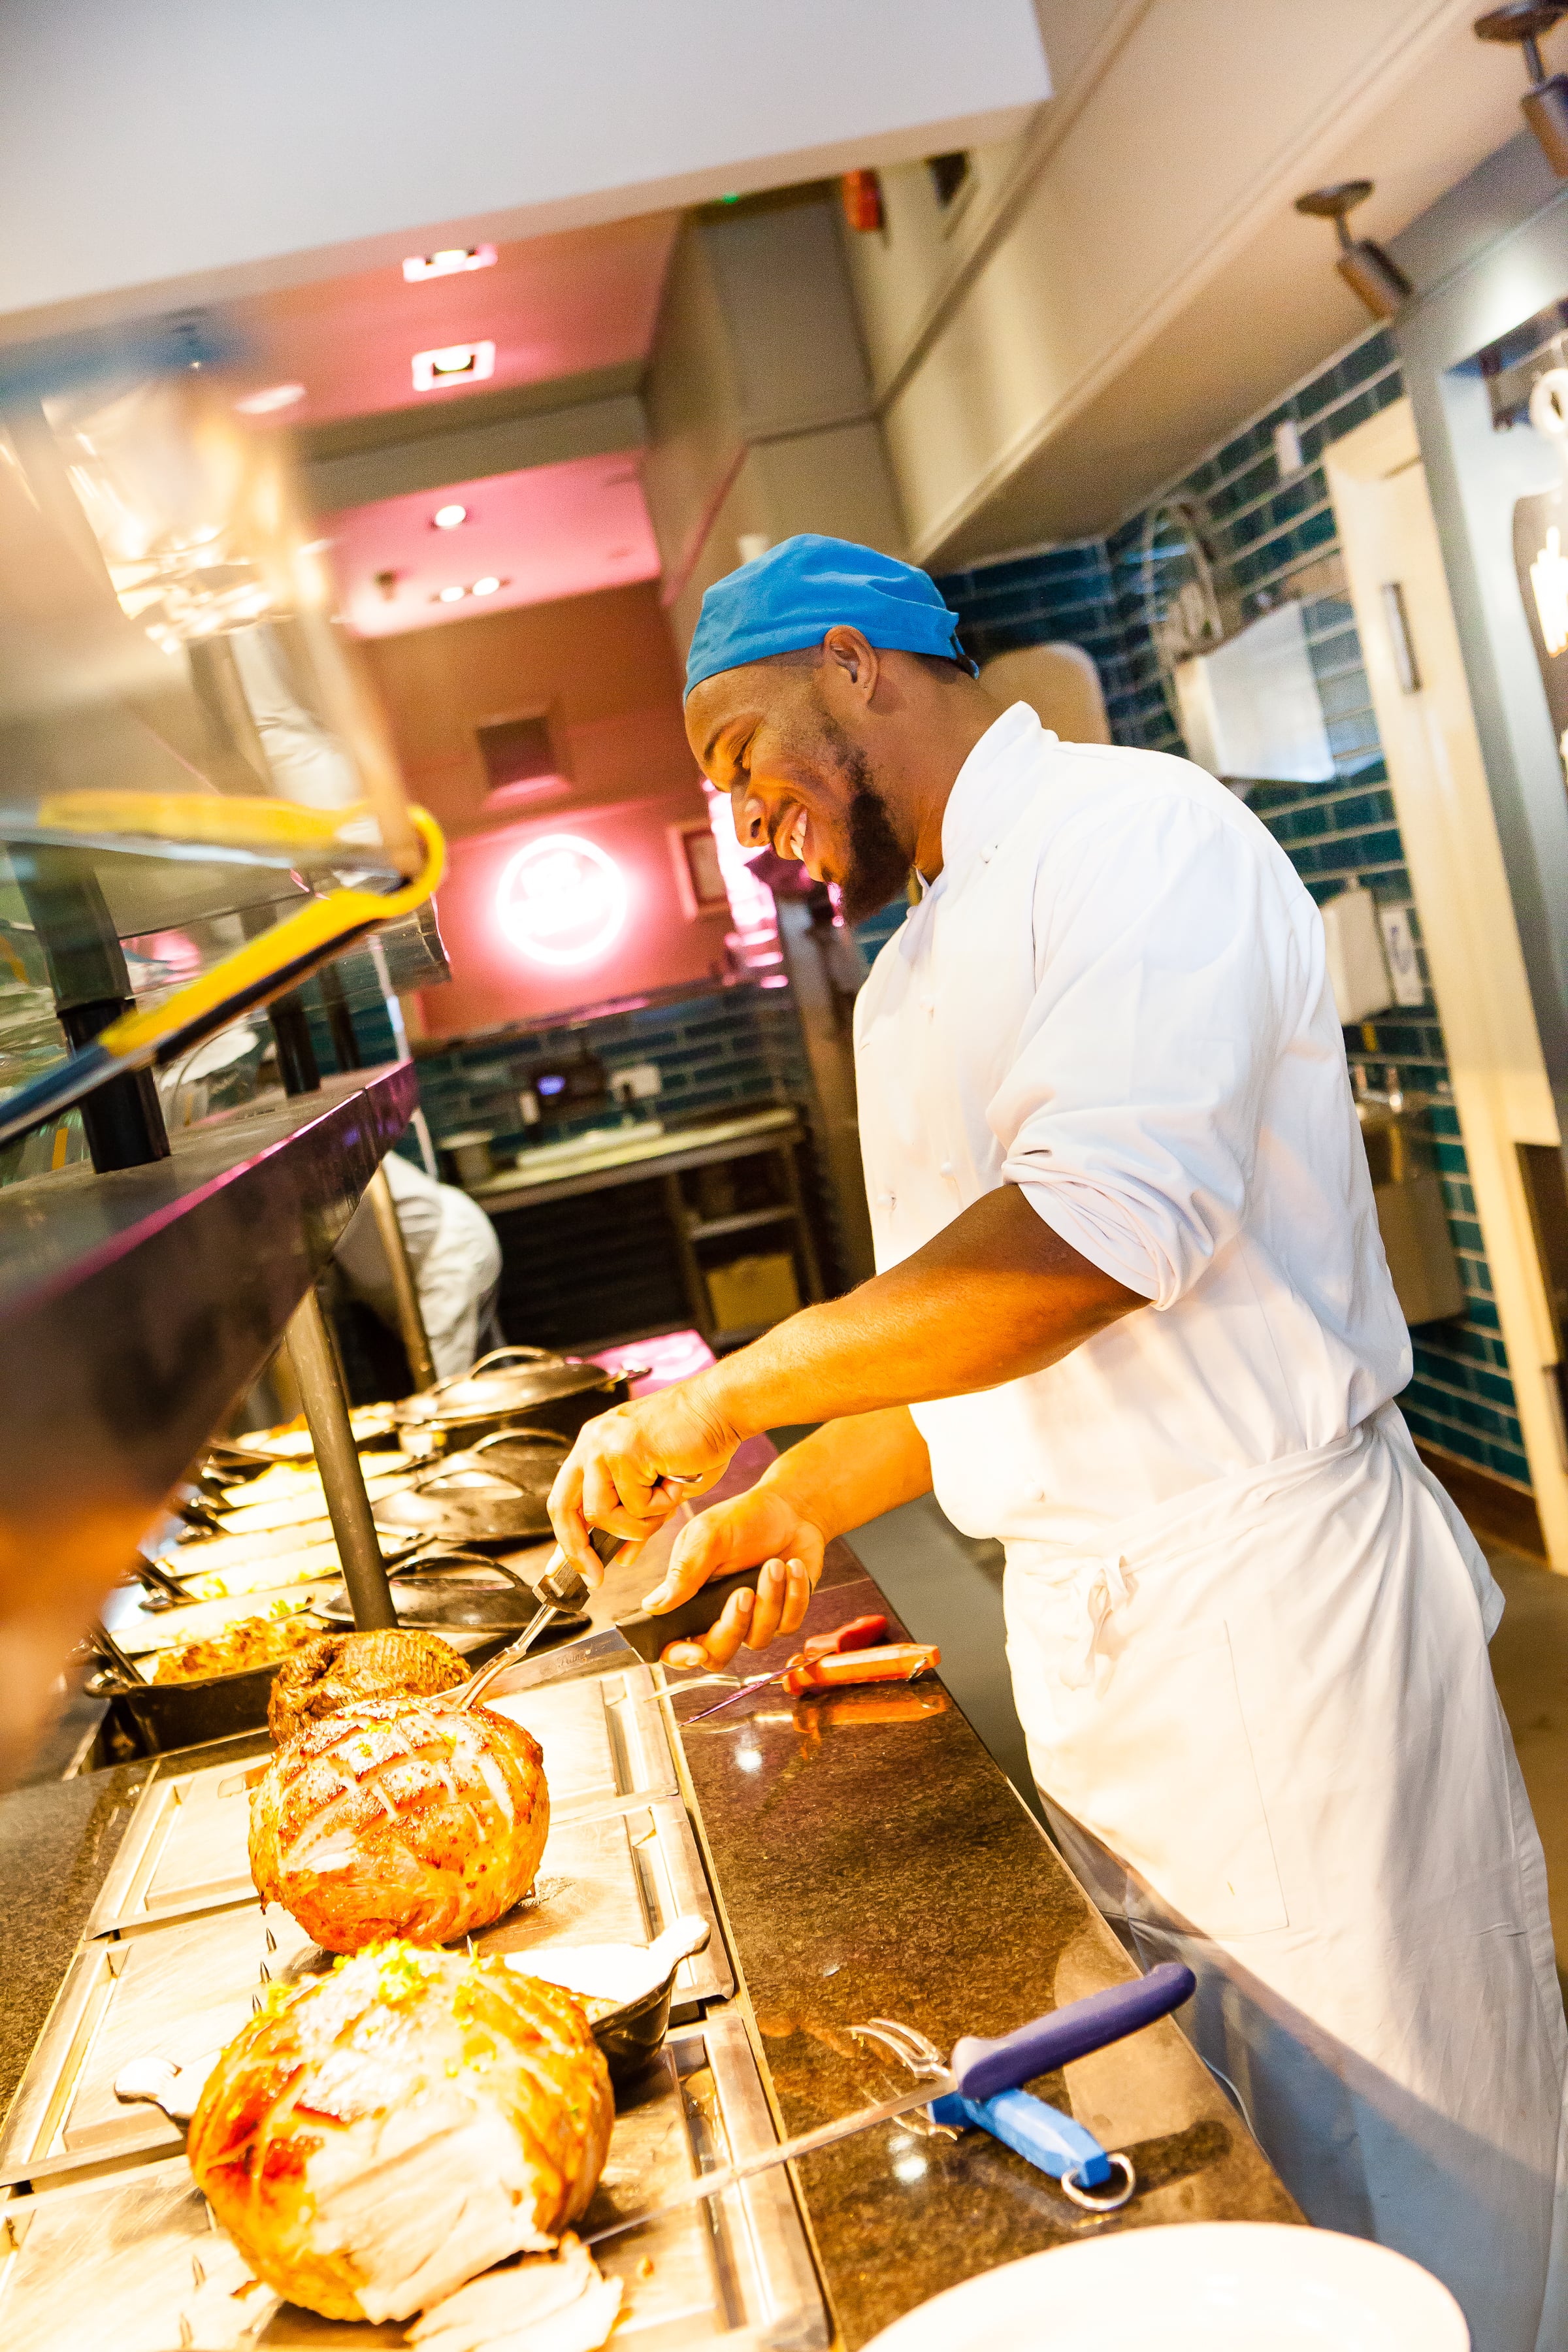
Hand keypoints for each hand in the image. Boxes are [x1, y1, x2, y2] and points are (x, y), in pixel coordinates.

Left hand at [547, 1377, 738, 1585]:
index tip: (584, 1569)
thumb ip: (635, 1520)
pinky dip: (661, 1505)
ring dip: (638, 1524)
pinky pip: (635, 1505)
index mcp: (593, 1446)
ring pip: (602, 1514)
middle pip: (565, 1508)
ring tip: (666, 1503)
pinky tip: (677, 1481)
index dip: (569, 1540)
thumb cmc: (697, 1441)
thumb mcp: (657, 1488)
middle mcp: (592, 1442)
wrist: (723, 1408)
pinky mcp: (626, 1450)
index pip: (564, 1499)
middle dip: (579, 1549)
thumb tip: (622, 1557)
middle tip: (596, 1575)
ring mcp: (605, 1444)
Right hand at [644, 1483, 827, 1670]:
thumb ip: (684, 1572)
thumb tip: (653, 1605)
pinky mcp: (785, 1616)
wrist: (790, 1508)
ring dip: (769, 1600)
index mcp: (691, 1599)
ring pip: (757, 1640)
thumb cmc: (743, 1519)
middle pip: (718, 1655)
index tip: (696, 1653)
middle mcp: (719, 1616)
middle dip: (732, 1626)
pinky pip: (789, 1624)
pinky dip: (794, 1594)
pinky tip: (792, 1567)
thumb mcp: (708, 1536)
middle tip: (744, 1593)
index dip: (680, 1657)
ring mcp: (754, 1620)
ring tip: (774, 1564)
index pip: (676, 1644)